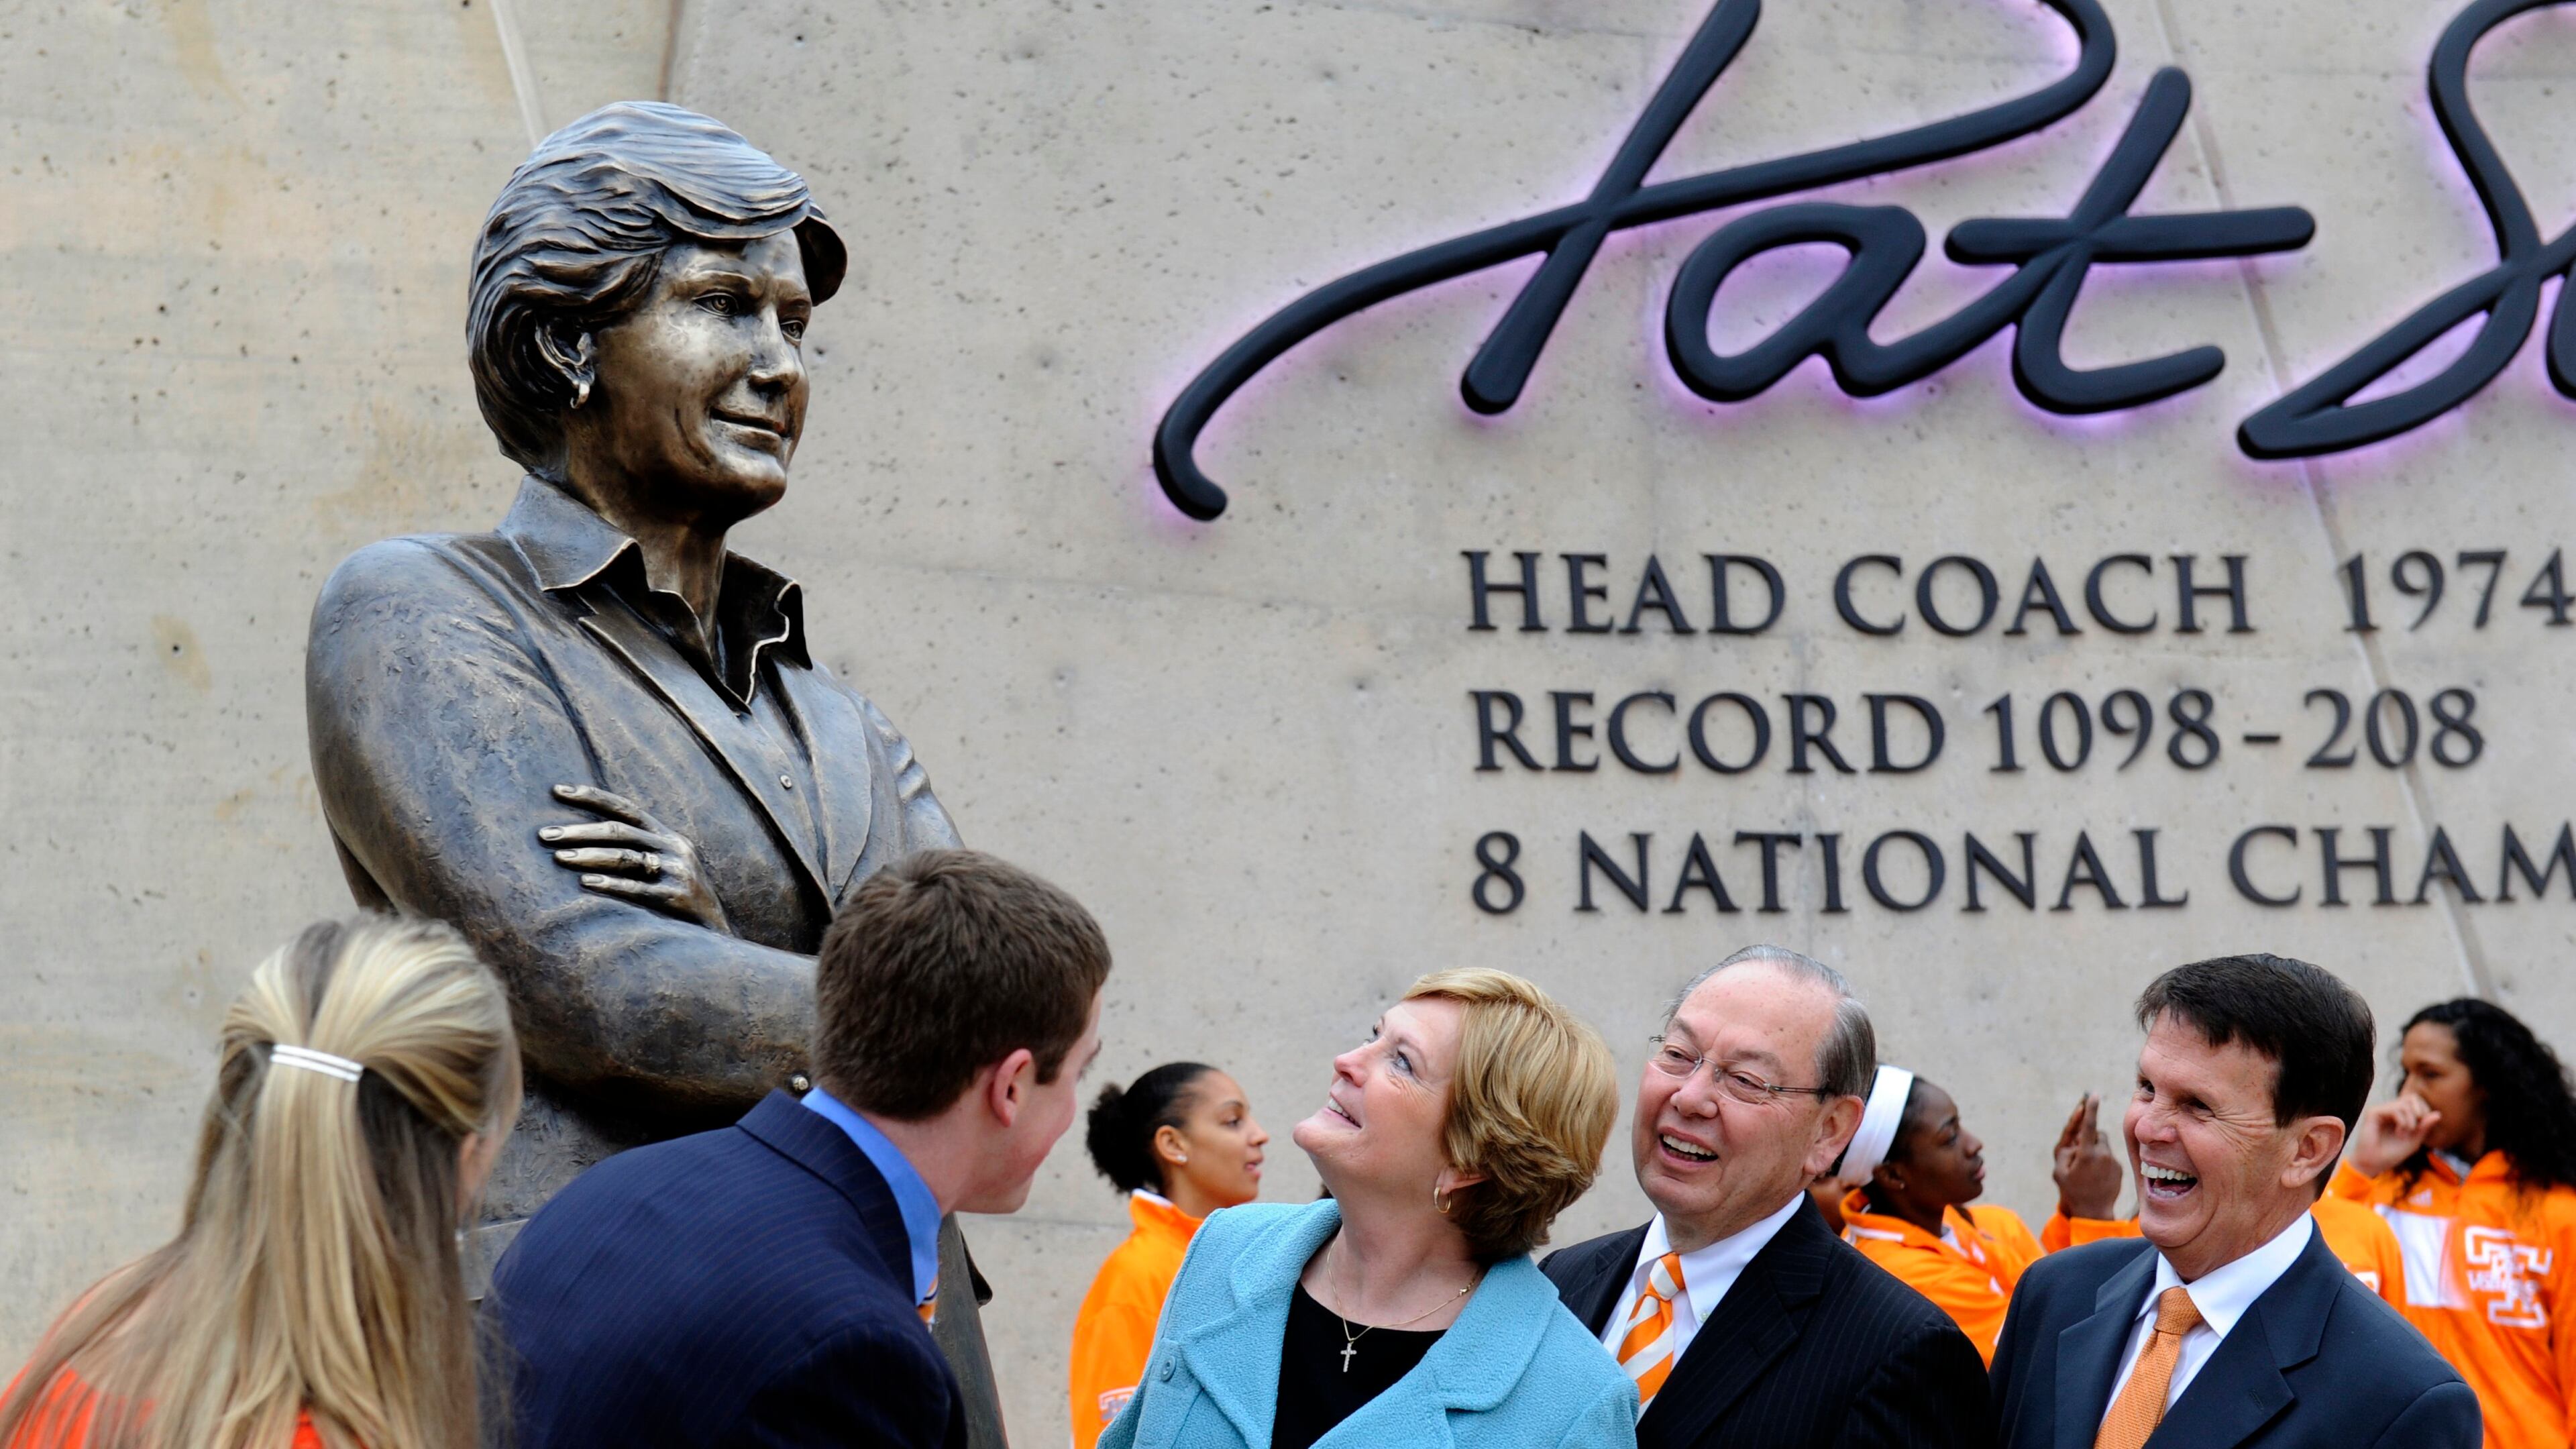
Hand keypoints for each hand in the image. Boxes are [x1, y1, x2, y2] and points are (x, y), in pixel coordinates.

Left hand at [539, 785, 727, 931]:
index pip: (627, 808)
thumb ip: (639, 851)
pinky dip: (610, 884)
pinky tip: (585, 884)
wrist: (716, 938)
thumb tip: (587, 840)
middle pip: (620, 831)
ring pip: (626, 857)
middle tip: (545, 835)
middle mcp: (675, 848)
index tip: (558, 790)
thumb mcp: (666, 868)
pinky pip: (637, 888)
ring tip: (559, 858)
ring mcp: (677, 872)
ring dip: (589, 856)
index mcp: (669, 837)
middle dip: (579, 831)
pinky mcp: (677, 898)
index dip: (592, 797)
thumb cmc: (679, 902)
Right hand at [2053, 1092, 2123, 1219]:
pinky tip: (2097, 1176)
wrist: (2094, 1211)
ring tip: (2088, 1168)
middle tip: (2079, 1154)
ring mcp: (2113, 1161)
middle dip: (2088, 1138)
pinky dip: (2102, 1161)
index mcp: (2086, 1154)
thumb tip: (2077, 1138)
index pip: (2089, 1126)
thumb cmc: (2072, 1190)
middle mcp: (2102, 1155)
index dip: (2090, 1109)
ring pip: (2103, 1145)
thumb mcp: (2059, 1171)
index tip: (2093, 1095)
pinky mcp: (2119, 1167)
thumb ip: (2065, 1150)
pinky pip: (2109, 1156)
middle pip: (2096, 1134)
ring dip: (2095, 1149)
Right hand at [2347, 1094, 2439, 1177]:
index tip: (2420, 1129)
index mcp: (2398, 1114)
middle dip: (2420, 1114)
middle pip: (2412, 1098)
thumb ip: (2424, 1127)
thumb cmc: (2392, 1153)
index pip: (2416, 1101)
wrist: (2374, 1163)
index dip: (2424, 1112)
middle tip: (2414, 1129)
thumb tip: (2438, 1114)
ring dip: (2411, 1121)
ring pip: (2404, 1103)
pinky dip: (2402, 1121)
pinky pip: (2395, 1109)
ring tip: (2403, 1134)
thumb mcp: (2414, 1140)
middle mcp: (2388, 1109)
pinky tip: (2398, 1133)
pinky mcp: (2373, 1113)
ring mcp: (2380, 1110)